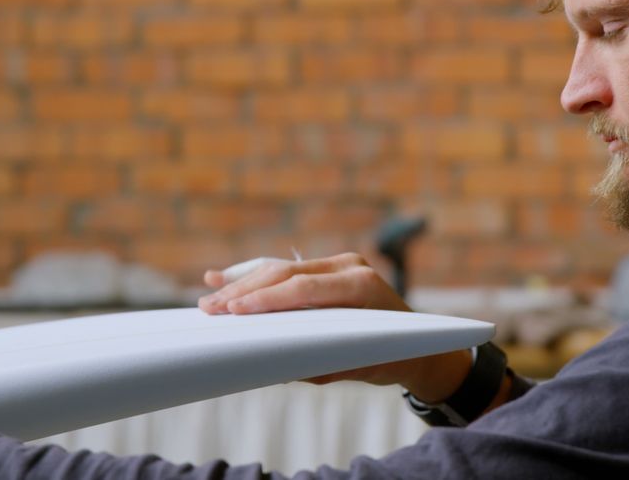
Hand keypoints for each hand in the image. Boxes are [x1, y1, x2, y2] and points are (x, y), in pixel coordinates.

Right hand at [198, 252, 471, 402]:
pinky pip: (287, 270)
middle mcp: (350, 266)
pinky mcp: (328, 267)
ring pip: (282, 268)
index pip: (303, 288)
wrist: (418, 344)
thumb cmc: (388, 357)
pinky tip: (224, 276)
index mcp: (361, 285)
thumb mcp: (354, 365)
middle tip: (210, 308)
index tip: (234, 310)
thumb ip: (316, 360)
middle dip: (244, 290)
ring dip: (244, 281)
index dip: (265, 299)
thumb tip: (269, 360)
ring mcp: (340, 263)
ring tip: (210, 295)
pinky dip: (257, 275)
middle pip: (286, 273)